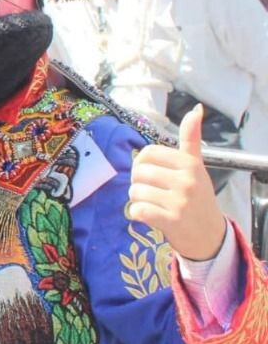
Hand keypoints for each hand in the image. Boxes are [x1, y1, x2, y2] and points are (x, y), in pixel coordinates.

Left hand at [129, 105, 226, 260]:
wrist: (209, 234)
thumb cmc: (198, 196)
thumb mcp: (196, 166)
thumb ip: (190, 139)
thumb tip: (196, 109)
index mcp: (189, 163)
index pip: (147, 153)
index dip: (141, 163)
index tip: (150, 173)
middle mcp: (186, 180)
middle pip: (138, 172)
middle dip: (138, 182)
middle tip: (152, 191)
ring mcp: (179, 201)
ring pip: (135, 192)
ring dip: (137, 200)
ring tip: (152, 204)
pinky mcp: (171, 221)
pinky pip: (137, 210)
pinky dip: (137, 214)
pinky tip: (149, 215)